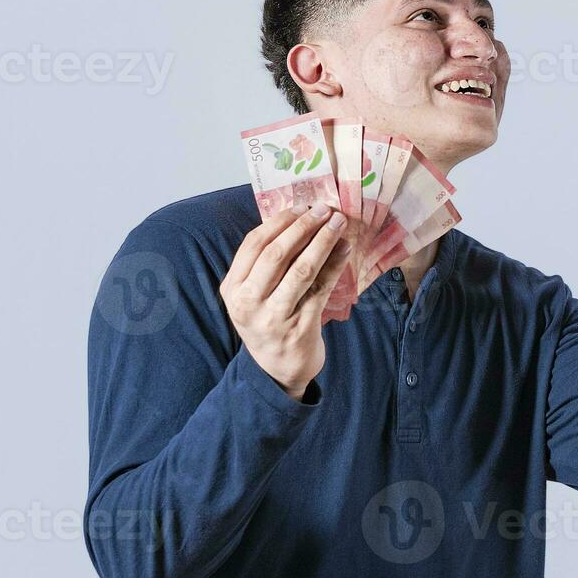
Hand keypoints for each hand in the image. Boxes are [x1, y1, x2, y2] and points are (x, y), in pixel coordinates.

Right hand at [220, 202, 351, 400]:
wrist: (277, 371)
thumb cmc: (267, 322)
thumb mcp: (253, 295)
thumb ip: (264, 264)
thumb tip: (298, 218)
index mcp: (232, 288)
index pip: (253, 245)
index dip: (279, 222)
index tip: (301, 206)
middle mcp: (248, 303)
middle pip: (276, 254)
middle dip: (303, 226)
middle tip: (324, 210)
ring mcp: (275, 317)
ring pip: (301, 270)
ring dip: (322, 241)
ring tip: (338, 223)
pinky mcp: (301, 327)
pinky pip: (321, 288)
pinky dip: (335, 264)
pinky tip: (345, 248)